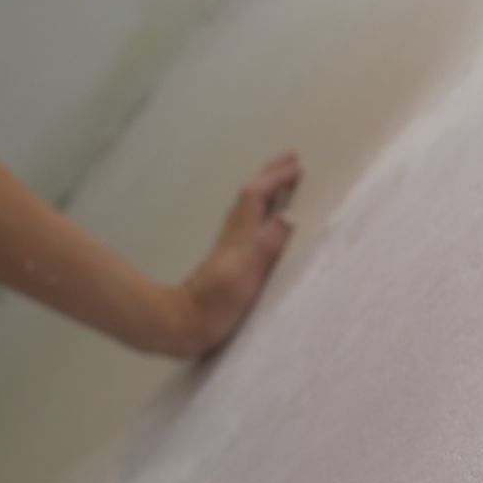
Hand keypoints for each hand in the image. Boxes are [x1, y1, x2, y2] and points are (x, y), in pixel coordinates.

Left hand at [163, 150, 300, 356]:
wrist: (184, 324)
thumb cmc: (217, 303)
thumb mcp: (245, 275)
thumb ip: (266, 245)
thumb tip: (288, 214)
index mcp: (240, 236)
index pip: (257, 196)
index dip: (276, 178)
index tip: (298, 164)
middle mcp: (234, 236)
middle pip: (250, 195)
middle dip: (270, 175)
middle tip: (290, 159)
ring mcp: (229, 248)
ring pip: (248, 208)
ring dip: (265, 190)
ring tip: (281, 183)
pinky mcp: (228, 262)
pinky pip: (248, 223)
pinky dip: (260, 212)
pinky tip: (264, 221)